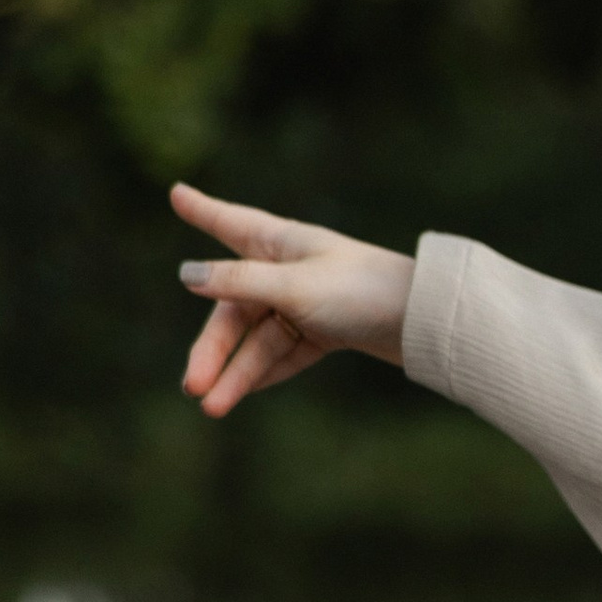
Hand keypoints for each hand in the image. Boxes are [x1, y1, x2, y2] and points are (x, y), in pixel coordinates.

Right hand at [172, 186, 415, 414]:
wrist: (425, 323)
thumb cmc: (361, 291)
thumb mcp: (294, 287)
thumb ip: (240, 282)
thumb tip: (186, 275)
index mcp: (281, 243)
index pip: (230, 224)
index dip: (203, 211)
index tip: (176, 193)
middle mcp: (289, 270)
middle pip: (236, 309)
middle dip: (213, 349)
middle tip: (192, 386)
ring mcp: (306, 303)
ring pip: (259, 340)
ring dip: (236, 373)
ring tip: (213, 408)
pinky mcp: (325, 331)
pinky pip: (285, 355)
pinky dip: (264, 374)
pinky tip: (240, 397)